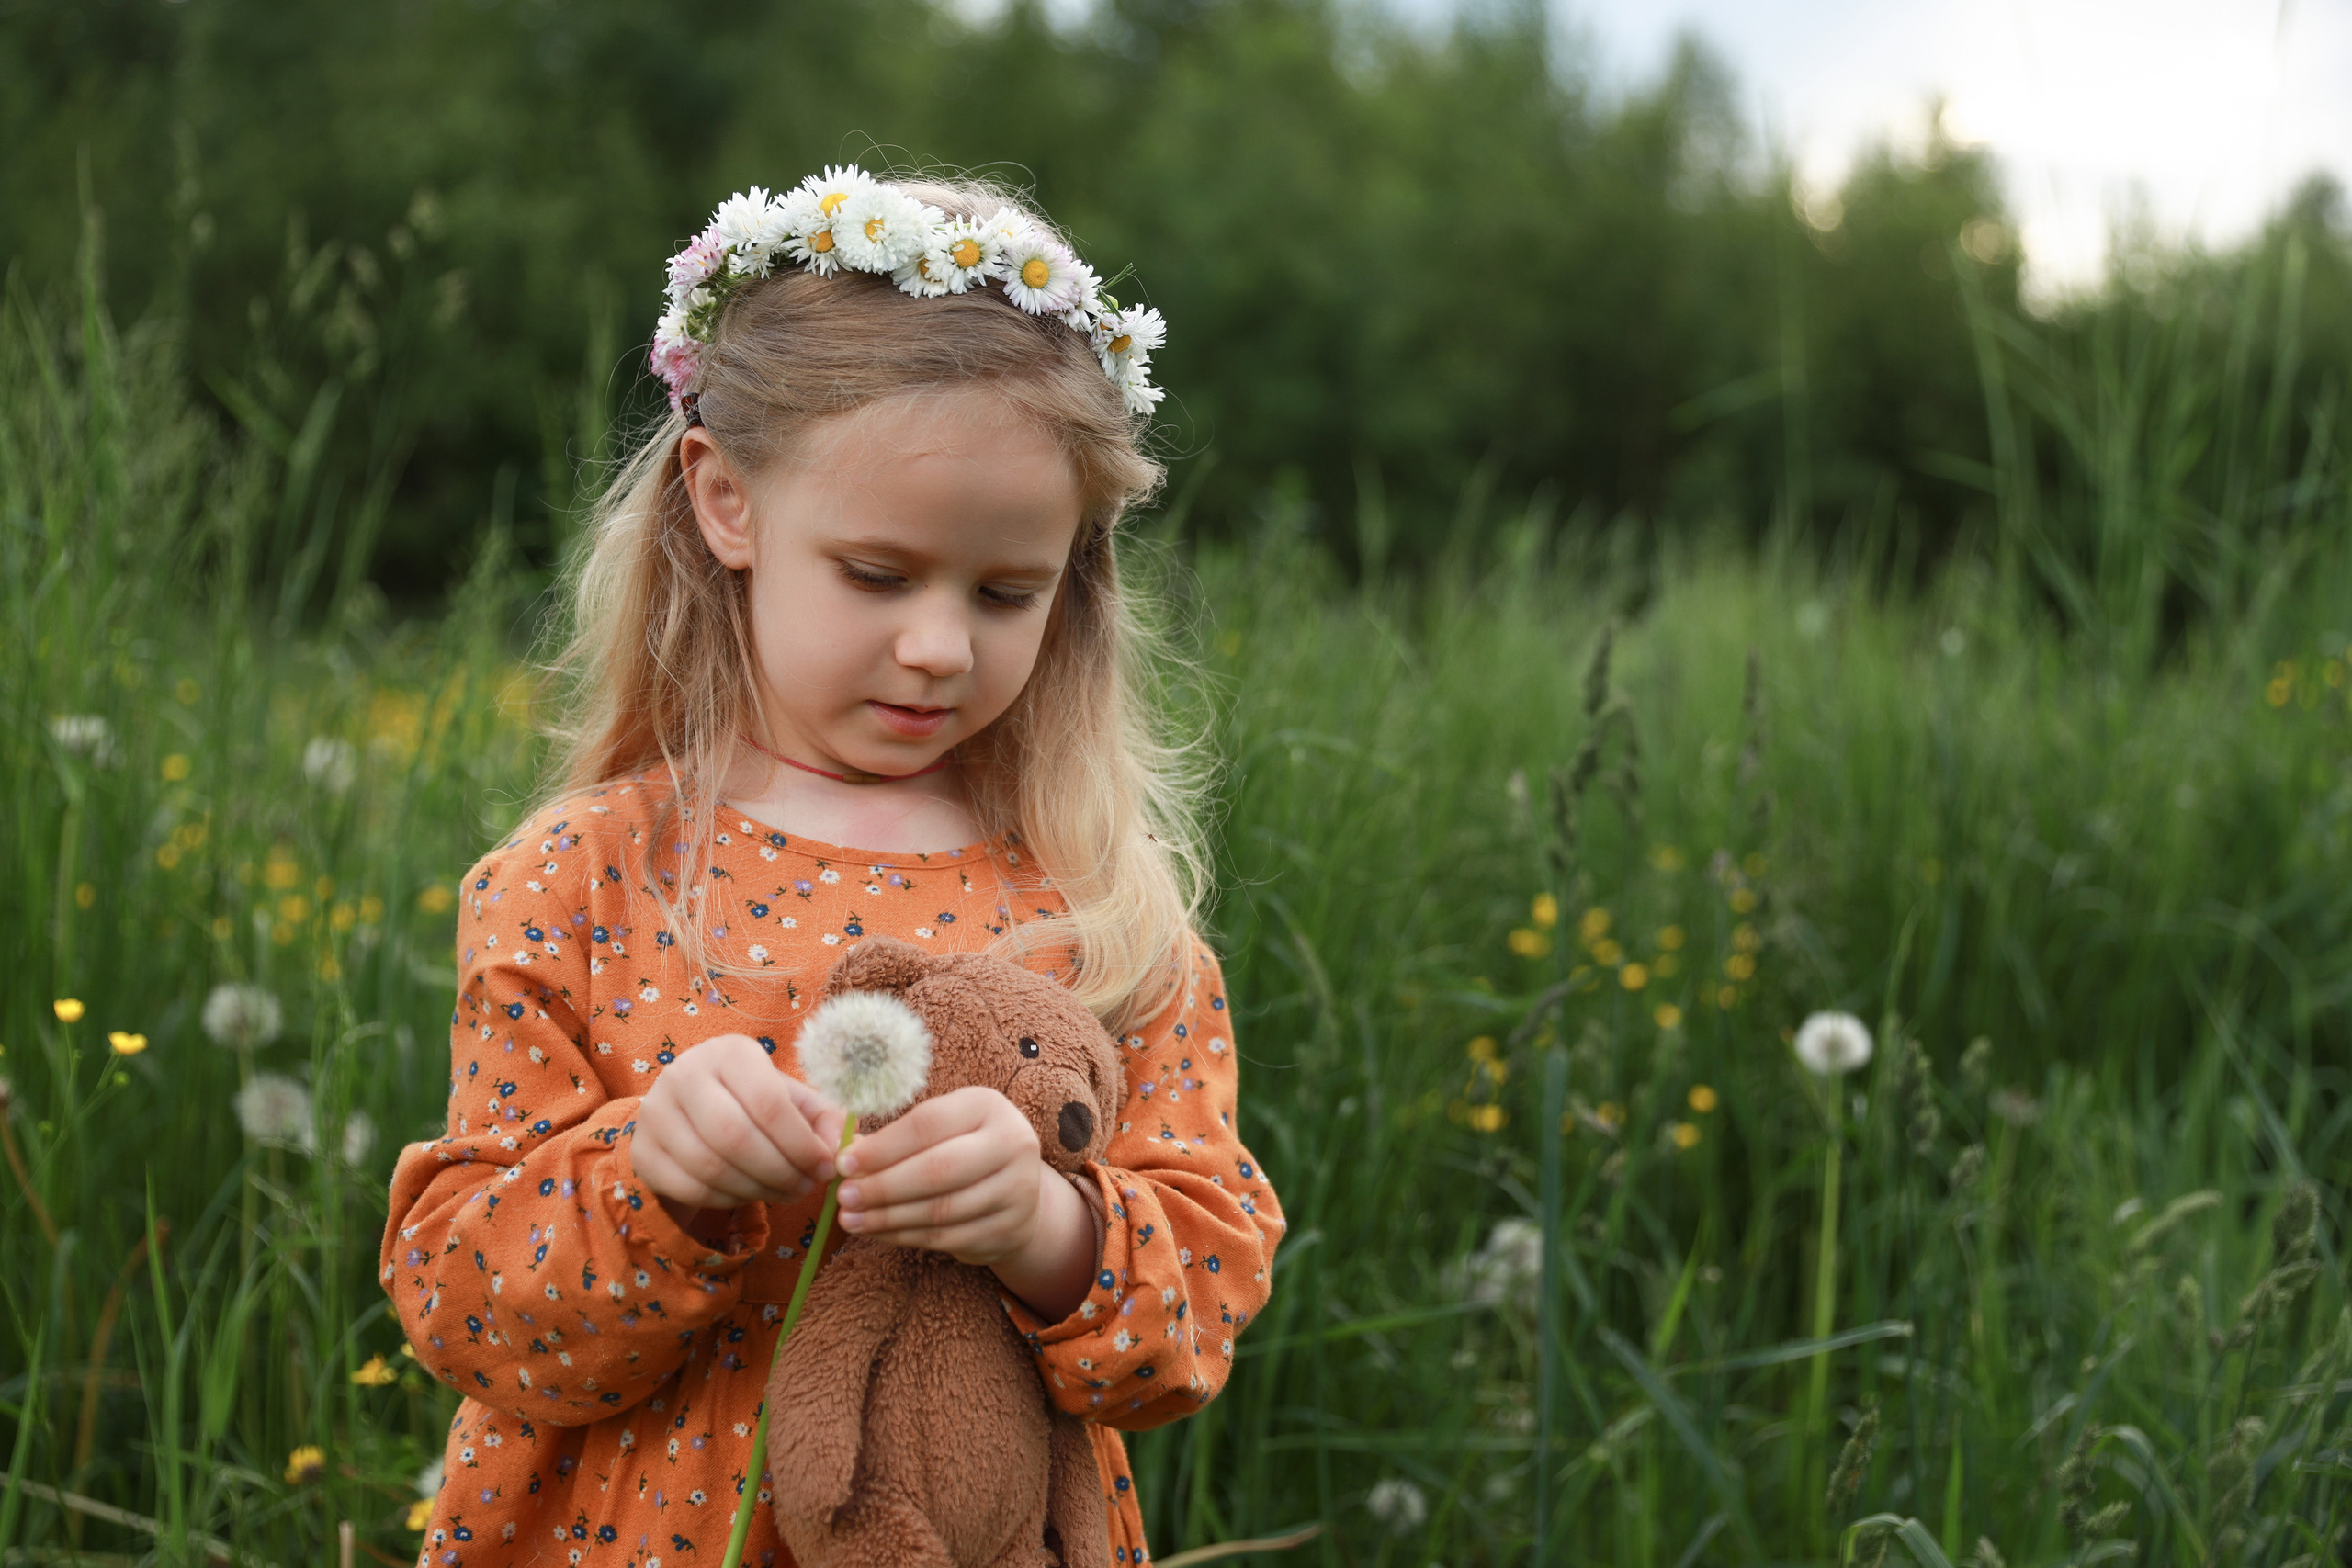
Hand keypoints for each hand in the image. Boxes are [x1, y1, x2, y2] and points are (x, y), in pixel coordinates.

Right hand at [631, 1034, 846, 1230]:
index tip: (824, 1167)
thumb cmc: (752, 1103)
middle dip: (780, 1172)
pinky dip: (727, 1200)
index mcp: (729, 1052)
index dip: (801, 1144)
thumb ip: (824, 1119)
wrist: (690, 1112)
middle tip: (805, 1187)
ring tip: (784, 1192)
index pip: (768, 1103)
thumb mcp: (792, 1099)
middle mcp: (684, 1074)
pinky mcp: (643, 1152)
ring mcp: (656, 1113)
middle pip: (736, 1138)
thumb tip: (839, 1151)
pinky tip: (748, 1194)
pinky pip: (690, 1188)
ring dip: (757, 1190)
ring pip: (711, 1167)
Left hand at [833, 1086, 1045, 1264]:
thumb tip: (843, 1155)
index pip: (928, 1125)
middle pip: (938, 1170)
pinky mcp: (1009, 1229)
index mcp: (987, 1106)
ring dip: (888, 1218)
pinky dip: (906, 1237)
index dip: (883, 1147)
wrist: (1018, 1191)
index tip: (844, 1164)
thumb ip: (896, 1138)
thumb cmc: (962, 1149)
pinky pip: (947, 1238)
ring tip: (851, 1220)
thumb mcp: (940, 1129)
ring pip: (941, 1210)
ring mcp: (1017, 1189)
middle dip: (883, 1187)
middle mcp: (1012, 1143)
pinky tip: (879, 1232)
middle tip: (843, 1197)